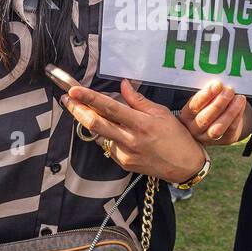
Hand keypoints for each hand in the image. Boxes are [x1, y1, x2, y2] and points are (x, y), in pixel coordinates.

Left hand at [62, 79, 206, 183]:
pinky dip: (106, 134)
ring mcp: (125, 153)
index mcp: (140, 123)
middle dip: (77, 110)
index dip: (89, 98)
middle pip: (95, 123)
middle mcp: (130, 139)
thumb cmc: (176, 136)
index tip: (74, 90)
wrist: (184, 165)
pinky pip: (108, 145)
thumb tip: (123, 85)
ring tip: (83, 109)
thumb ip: (138, 100)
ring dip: (89, 121)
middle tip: (68, 99)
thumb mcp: (160, 113)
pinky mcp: (123, 163)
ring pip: (99, 135)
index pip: (109, 107)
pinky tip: (110, 129)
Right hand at [178, 80, 251, 145]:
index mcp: (186, 116)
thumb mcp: (205, 99)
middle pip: (205, 118)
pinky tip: (241, 105)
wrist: (219, 121)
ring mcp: (208, 138)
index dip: (205, 95)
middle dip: (219, 103)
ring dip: (230, 111)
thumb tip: (218, 85)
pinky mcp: (224, 141)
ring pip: (218, 127)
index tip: (216, 84)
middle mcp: (194, 129)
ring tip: (239, 98)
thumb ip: (209, 93)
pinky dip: (237, 116)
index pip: (193, 106)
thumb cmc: (209, 105)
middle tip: (229, 90)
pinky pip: (230, 130)